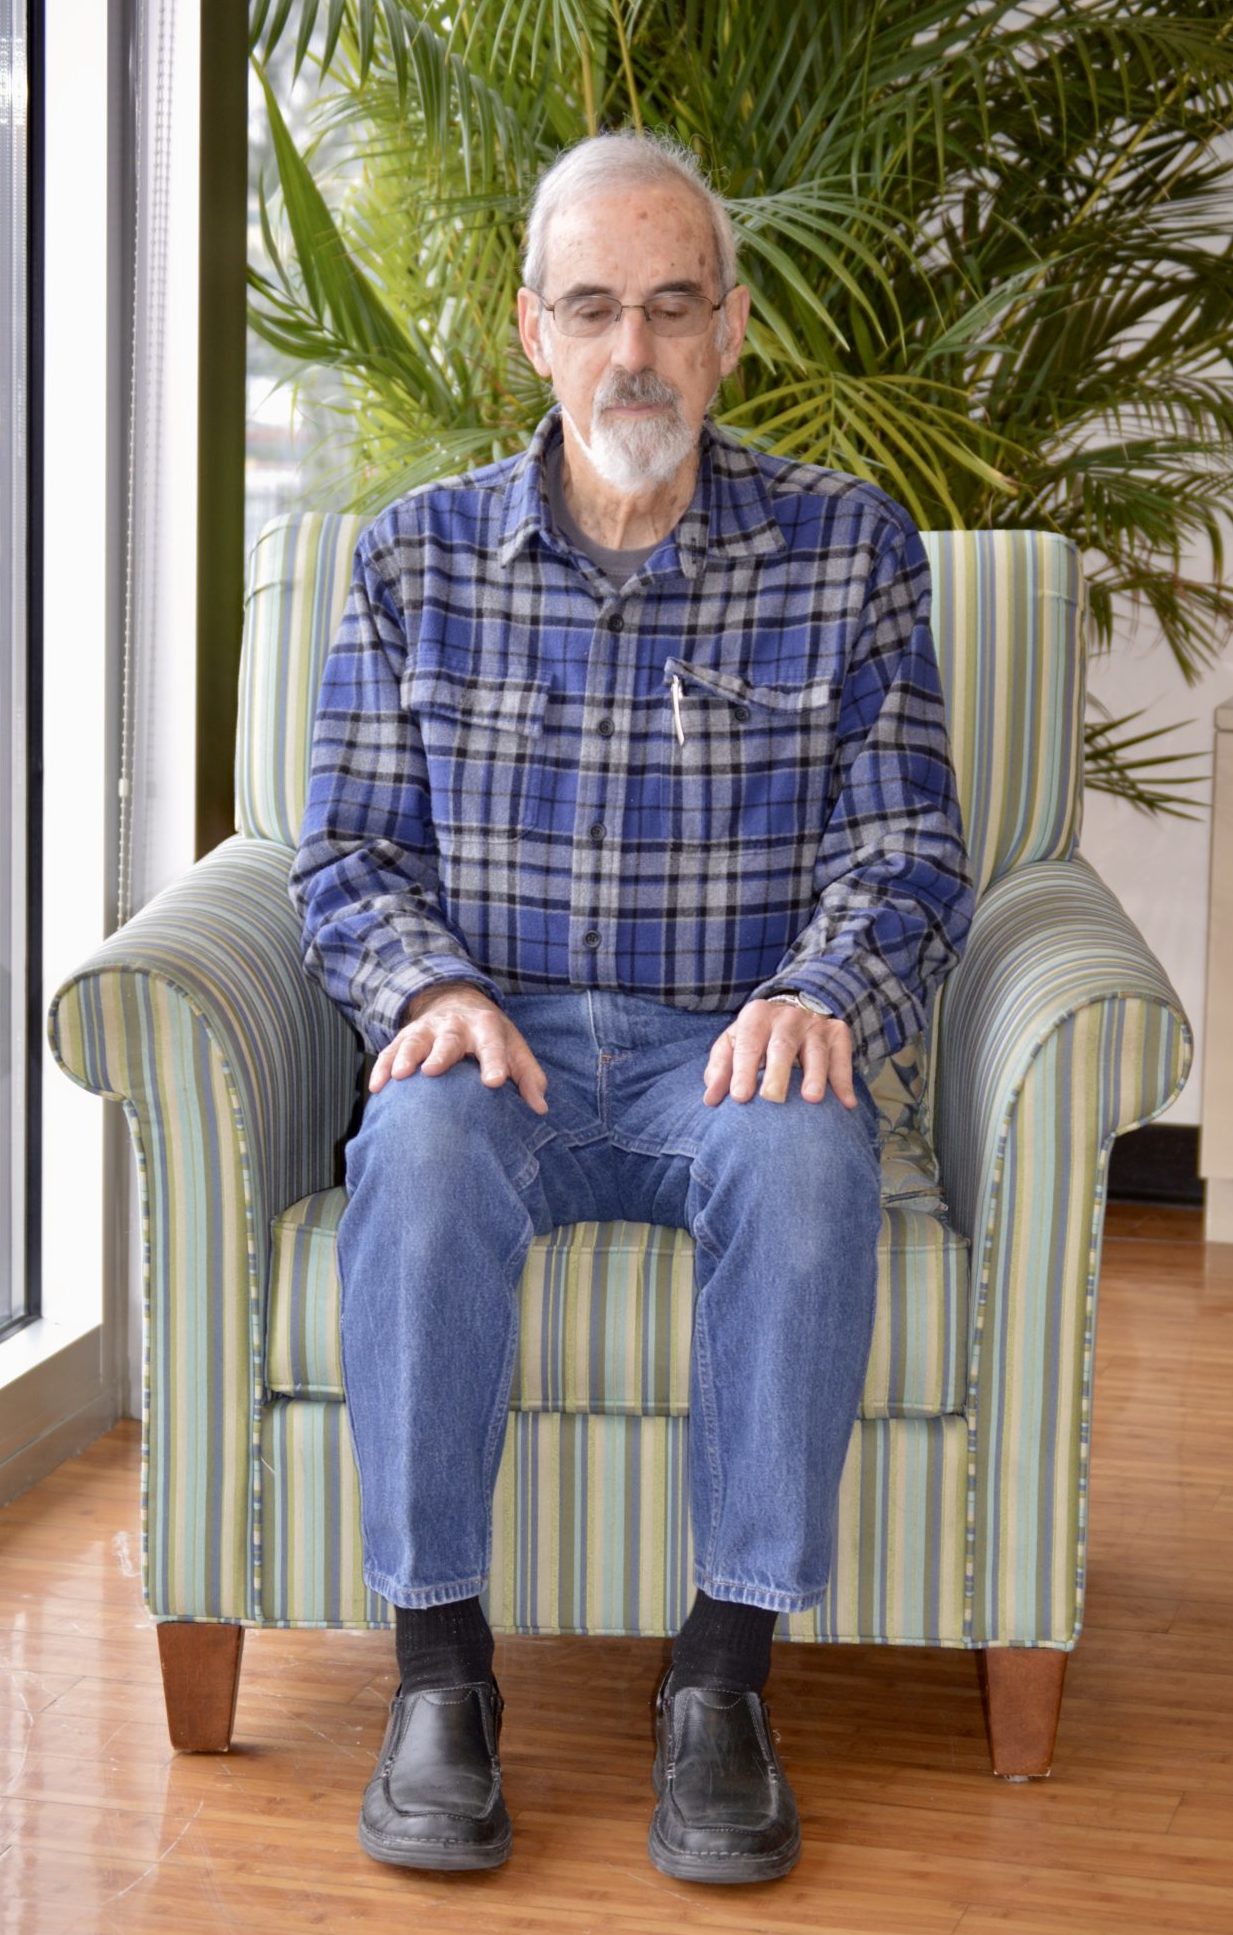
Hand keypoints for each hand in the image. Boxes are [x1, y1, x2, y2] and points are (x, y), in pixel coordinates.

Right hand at [368, 982, 548, 1113]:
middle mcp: (455, 1026)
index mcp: (486, 1028)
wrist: (456, 1002)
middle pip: (448, 1040)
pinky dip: (383, 1067)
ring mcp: (427, 1030)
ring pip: (415, 1042)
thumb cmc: (490, 1036)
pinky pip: (391, 1051)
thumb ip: (529, 1077)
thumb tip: (539, 1107)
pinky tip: (377, 1087)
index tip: (494, 1082)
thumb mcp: (515, 1048)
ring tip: (401, 1075)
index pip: (493, 1046)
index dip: (494, 1063)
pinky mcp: (405, 1037)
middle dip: (440, 1054)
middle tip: (432, 1071)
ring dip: (406, 1057)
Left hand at [703, 998, 856, 1107]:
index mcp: (756, 1016)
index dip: (743, 1070)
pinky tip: (846, 1104)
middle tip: (772, 1098)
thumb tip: (710, 1100)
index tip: (740, 1097)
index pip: (748, 1044)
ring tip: (812, 1099)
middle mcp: (786, 1017)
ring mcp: (814, 1024)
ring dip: (815, 1075)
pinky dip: (844, 1081)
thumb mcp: (734, 1044)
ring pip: (816, 1051)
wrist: (794, 1009)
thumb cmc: (757, 1037)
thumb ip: (721, 1070)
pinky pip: (842, 1058)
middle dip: (777, 1072)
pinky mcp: (838, 1033)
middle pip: (782, 1046)